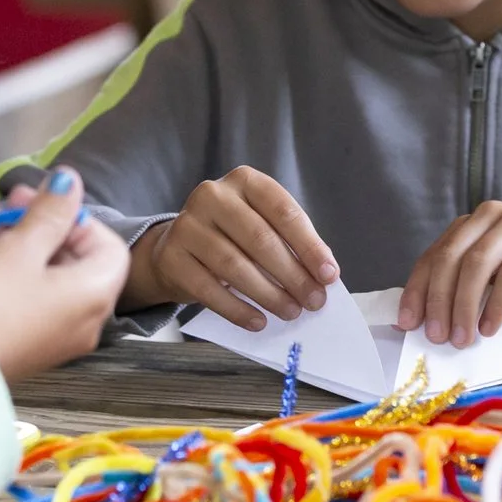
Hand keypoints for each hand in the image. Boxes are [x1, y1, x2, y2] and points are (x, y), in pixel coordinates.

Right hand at [0, 168, 130, 381]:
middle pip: (73, 258)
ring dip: (15, 241)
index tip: (45, 205)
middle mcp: (86, 318)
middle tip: (7, 202)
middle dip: (38, 224)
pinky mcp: (28, 341)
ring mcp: (56, 333)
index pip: (108, 246)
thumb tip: (70, 181)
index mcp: (95, 294)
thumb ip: (51, 211)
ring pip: (44, 274)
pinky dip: (6, 270)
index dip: (79, 218)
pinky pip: (27, 296)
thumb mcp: (21, 248)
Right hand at [123, 166, 340, 329]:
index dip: (309, 245)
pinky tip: (258, 321)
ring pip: (234, 265)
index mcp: (244, 181)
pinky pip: (209, 289)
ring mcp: (187, 225)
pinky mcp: (172, 257)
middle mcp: (212, 196)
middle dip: (292, 274)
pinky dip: (237, 309)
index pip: (283, 211)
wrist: (176, 248)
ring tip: (290, 312)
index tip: (329, 275)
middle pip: (260, 239)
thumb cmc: (232, 237)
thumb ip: (290, 244)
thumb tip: (322, 276)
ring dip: (268, 294)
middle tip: (313, 301)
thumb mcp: (262, 226)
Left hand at [397, 203, 501, 357]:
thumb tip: (415, 321)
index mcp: (470, 226)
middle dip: (439, 300)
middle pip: (451, 257)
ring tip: (462, 338)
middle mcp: (490, 217)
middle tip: (437, 336)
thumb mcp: (487, 293)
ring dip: (464, 305)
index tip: (406, 324)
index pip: (433, 257)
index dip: (417, 291)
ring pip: (477, 263)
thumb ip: (457, 294)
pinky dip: (497, 304)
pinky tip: (490, 329)